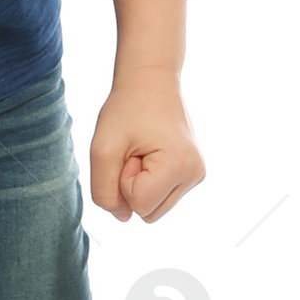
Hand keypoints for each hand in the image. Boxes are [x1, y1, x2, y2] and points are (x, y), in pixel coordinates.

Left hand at [90, 76, 204, 222]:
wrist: (151, 82)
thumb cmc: (126, 109)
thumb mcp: (102, 148)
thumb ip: (104, 191)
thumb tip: (123, 217)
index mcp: (180, 166)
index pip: (138, 205)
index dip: (123, 180)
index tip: (130, 151)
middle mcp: (195, 174)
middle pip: (147, 212)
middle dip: (132, 185)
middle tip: (135, 150)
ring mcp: (197, 175)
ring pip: (153, 208)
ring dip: (139, 183)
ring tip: (143, 151)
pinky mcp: (192, 174)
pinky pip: (159, 196)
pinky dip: (148, 180)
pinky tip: (151, 153)